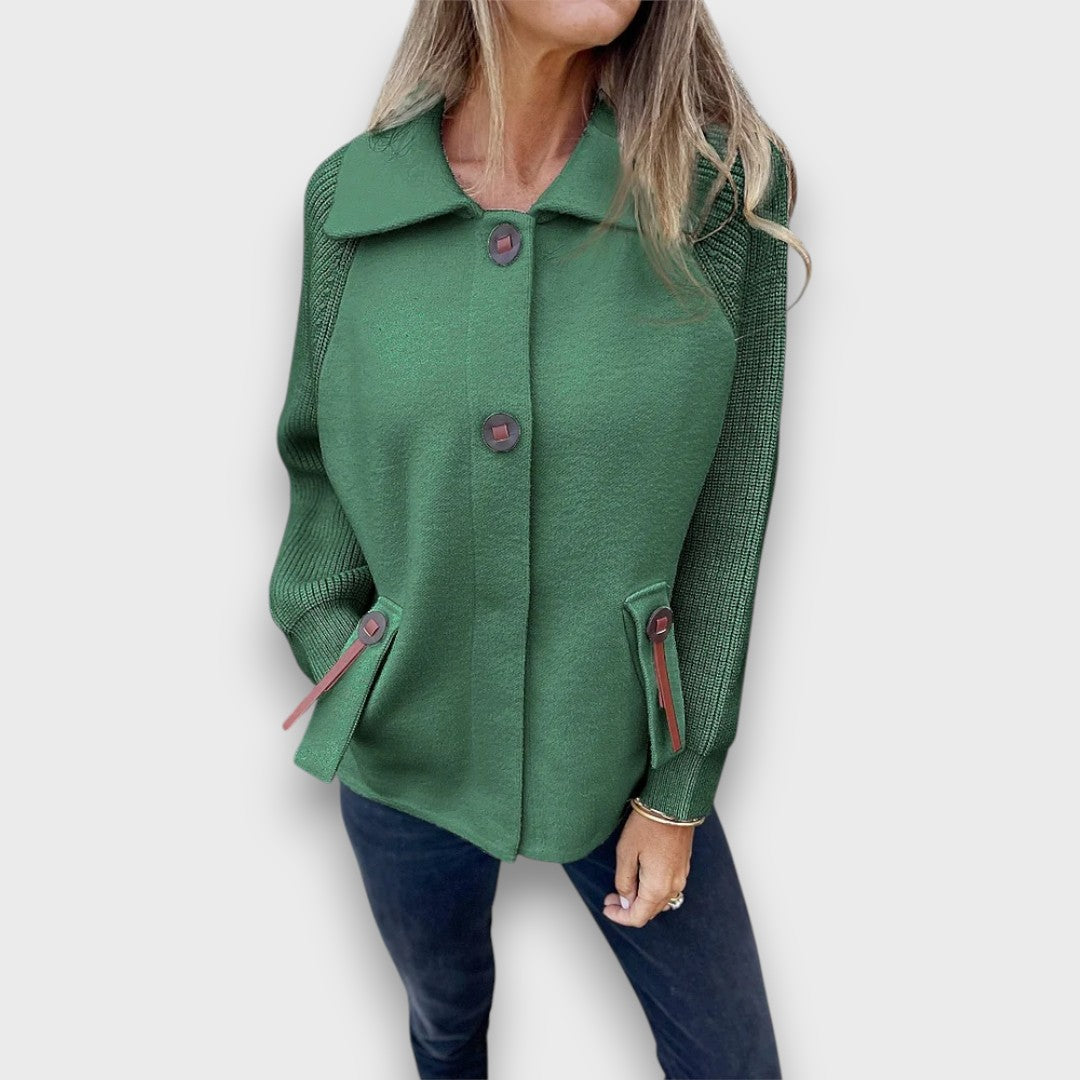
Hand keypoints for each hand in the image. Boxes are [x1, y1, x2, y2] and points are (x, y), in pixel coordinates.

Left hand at [603, 807, 692, 927]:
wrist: (673, 803)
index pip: (638, 917)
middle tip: (610, 897)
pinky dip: (652, 890)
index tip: (607, 907)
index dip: (620, 917)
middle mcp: (673, 887)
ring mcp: (681, 876)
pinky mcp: (683, 866)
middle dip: (628, 909)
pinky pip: (667, 888)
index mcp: (657, 887)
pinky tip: (640, 878)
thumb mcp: (625, 853)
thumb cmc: (648, 825)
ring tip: (622, 888)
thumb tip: (625, 901)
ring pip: (659, 901)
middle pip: (650, 911)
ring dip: (640, 900)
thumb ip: (624, 882)